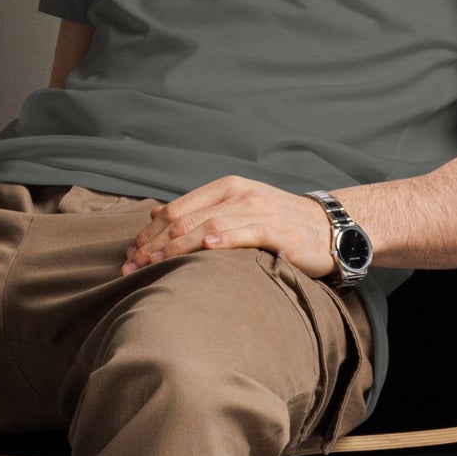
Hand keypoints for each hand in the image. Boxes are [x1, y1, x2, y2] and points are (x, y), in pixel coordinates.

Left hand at [119, 176, 337, 278]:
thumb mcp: (236, 209)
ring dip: (177, 246)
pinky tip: (205, 248)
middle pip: (185, 219)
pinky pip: (245, 232)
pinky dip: (223, 239)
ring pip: (208, 225)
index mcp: (224, 188)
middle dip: (155, 244)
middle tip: (132, 267)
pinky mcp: (276, 229)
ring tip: (154, 263)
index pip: (176, 209)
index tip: (130, 256)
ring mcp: (258, 210)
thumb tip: (156, 216)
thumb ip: (199, 211)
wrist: (327, 227)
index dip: (149, 233)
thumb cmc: (277, 223)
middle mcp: (238, 194)